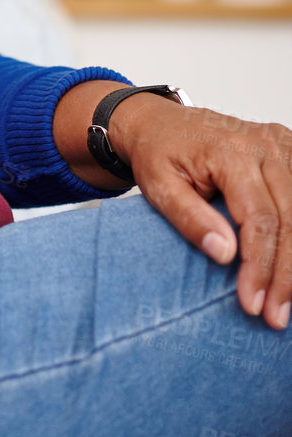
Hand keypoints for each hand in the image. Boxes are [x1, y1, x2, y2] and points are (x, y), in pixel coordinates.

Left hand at [108, 93, 291, 331]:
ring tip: (286, 299)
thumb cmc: (158, 152)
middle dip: (285, 273)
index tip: (253, 304)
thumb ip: (190, 217)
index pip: (259, 219)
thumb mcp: (158, 185)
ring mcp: (281, 145)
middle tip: (274, 314)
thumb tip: (225, 254)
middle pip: (290, 219)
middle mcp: (264, 144)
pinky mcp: (288, 151)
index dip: (260, 266)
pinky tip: (290, 267)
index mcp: (231, 151)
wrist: (160, 122)